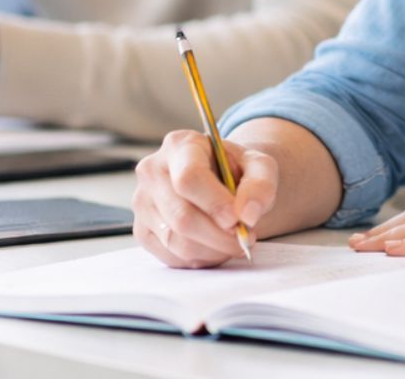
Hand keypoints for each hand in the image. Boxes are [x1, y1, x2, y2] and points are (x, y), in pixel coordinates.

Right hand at [133, 130, 277, 267]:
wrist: (218, 180)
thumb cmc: (235, 171)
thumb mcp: (259, 166)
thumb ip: (261, 184)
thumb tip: (248, 215)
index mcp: (180, 146)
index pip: (189, 178)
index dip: (214, 204)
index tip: (238, 220)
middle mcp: (153, 171)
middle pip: (181, 215)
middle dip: (219, 236)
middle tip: (245, 238)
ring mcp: (143, 203)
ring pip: (176, 241)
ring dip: (212, 250)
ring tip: (234, 243)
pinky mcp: (142, 231)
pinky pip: (170, 256)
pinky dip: (200, 259)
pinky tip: (215, 247)